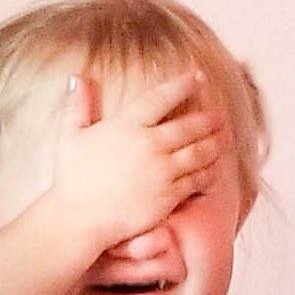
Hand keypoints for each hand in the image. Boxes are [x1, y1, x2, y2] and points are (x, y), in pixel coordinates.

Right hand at [48, 69, 230, 252]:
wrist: (80, 219)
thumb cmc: (72, 179)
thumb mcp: (71, 136)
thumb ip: (79, 104)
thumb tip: (78, 76)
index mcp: (127, 125)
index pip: (161, 97)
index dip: (182, 85)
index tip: (197, 77)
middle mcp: (149, 144)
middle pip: (189, 125)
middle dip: (208, 118)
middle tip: (220, 115)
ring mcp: (162, 170)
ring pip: (198, 152)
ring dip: (215, 143)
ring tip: (224, 137)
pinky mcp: (168, 195)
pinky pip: (197, 180)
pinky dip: (209, 172)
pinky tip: (215, 168)